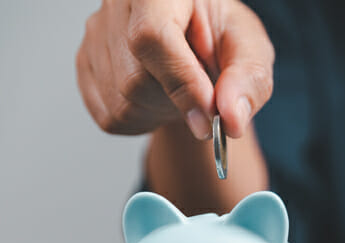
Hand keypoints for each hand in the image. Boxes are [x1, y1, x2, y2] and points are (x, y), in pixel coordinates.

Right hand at [76, 0, 273, 138]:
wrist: (197, 44)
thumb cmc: (221, 37)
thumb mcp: (250, 50)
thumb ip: (248, 80)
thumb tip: (233, 119)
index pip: (153, 37)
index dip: (182, 82)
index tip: (210, 116)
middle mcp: (117, 4)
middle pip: (135, 78)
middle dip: (178, 101)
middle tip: (203, 93)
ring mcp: (94, 33)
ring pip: (121, 102)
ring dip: (162, 111)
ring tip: (181, 88)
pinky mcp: (85, 63)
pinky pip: (111, 116)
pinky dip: (144, 118)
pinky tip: (160, 95)